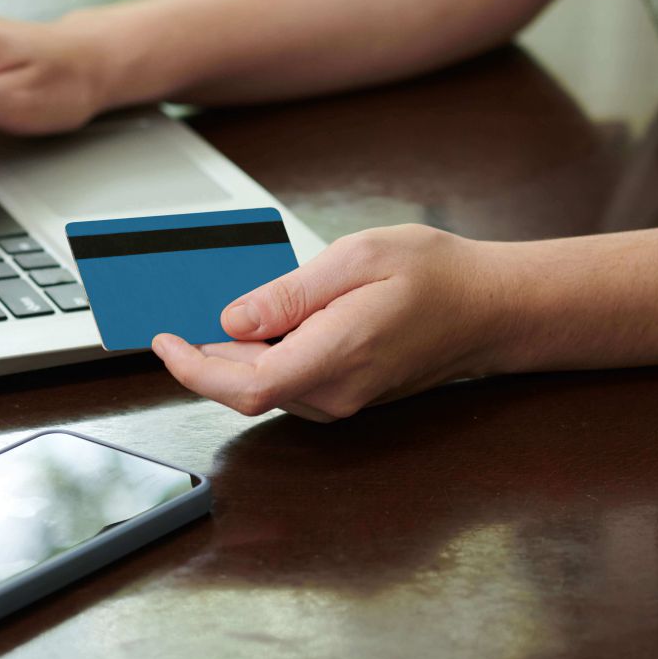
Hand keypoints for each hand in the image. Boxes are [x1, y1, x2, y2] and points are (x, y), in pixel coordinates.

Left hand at [151, 225, 516, 420]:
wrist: (493, 309)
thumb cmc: (437, 275)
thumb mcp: (359, 258)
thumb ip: (290, 293)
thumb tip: (233, 319)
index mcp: (336, 355)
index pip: (244, 386)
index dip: (193, 369)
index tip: (164, 340)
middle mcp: (336, 392)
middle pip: (246, 387)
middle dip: (207, 354)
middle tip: (182, 311)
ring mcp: (343, 400)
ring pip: (266, 386)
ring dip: (237, 354)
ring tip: (234, 308)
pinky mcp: (347, 396)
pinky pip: (289, 382)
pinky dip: (265, 357)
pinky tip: (270, 323)